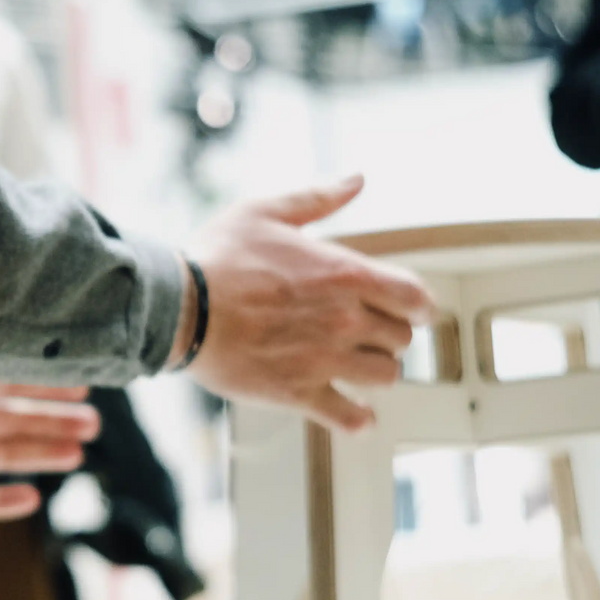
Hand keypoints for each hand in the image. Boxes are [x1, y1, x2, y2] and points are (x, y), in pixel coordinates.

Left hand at [0, 365, 99, 520]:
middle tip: (93, 423)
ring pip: (9, 456)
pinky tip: (32, 499)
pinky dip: (5, 502)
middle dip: (56, 420)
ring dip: (44, 454)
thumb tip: (13, 300)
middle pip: (19, 421)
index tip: (84, 384)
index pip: (15, 384)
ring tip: (78, 453)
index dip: (50, 385)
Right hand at [186, 176, 435, 432]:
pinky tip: (357, 415)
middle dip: (389, 333)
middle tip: (371, 332)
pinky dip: (358, 418)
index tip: (414, 309)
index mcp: (344, 274)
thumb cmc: (217, 258)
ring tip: (359, 365)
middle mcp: (345, 320)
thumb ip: (317, 198)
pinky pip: (348, 416)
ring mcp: (325, 360)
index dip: (420, 304)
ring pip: (385, 376)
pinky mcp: (299, 392)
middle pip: (401, 338)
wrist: (180, 309)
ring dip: (376, 370)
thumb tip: (356, 180)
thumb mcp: (265, 212)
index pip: (414, 296)